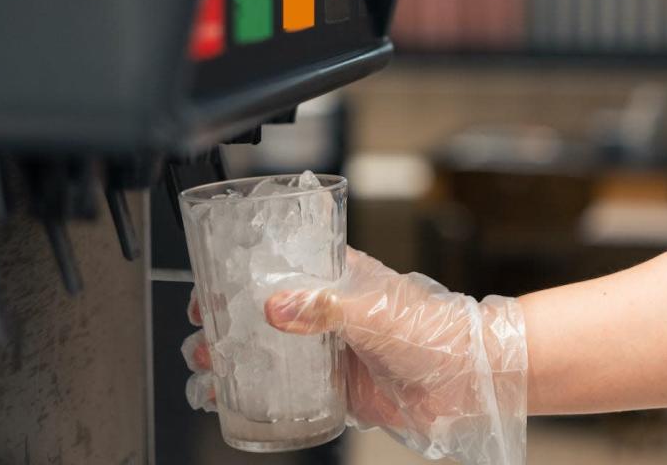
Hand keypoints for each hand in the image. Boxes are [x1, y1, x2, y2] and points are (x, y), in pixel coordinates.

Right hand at [183, 248, 527, 464]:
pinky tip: (233, 399)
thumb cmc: (428, 327)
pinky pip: (288, 392)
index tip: (209, 286)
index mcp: (333, 278)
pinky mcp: (334, 388)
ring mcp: (327, 351)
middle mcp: (325, 312)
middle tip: (202, 332)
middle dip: (226, 321)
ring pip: (268, 353)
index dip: (238, 275)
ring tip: (207, 367)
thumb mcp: (370, 308)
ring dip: (234, 358)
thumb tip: (273, 307)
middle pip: (262, 313)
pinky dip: (258, 396)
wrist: (464, 377)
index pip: (276, 267)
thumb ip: (322, 307)